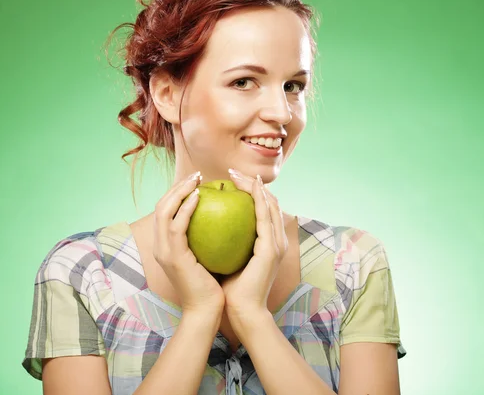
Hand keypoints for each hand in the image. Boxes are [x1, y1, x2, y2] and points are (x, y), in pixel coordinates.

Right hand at [152, 171, 224, 315]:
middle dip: (177, 186)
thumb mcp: (205, 256)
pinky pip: (177, 226)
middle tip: (197, 175)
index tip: (196, 181)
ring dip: (180, 191)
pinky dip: (186, 209)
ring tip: (197, 180)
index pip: (166, 211)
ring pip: (164, 211)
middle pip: (161, 205)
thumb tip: (219, 217)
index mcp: (166, 245)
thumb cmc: (211, 285)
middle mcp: (160, 246)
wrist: (206, 311)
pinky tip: (200, 197)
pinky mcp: (174, 257)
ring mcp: (164, 251)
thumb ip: (204, 238)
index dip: (178, 192)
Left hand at [220, 169, 288, 320]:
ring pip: (270, 205)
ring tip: (239, 175)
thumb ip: (225, 244)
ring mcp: (277, 244)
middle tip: (233, 172)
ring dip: (255, 187)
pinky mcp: (271, 248)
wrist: (243, 311)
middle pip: (270, 203)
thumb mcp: (228, 261)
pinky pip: (265, 216)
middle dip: (253, 184)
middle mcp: (276, 241)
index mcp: (267, 244)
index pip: (262, 211)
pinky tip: (247, 188)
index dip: (251, 193)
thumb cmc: (231, 290)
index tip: (231, 181)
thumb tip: (207, 227)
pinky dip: (258, 199)